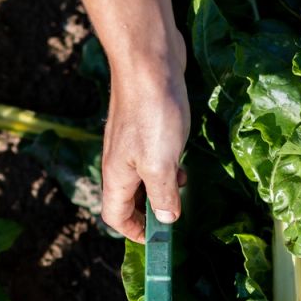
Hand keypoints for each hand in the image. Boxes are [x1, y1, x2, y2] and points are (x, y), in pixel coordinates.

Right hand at [100, 30, 189, 241]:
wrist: (149, 60)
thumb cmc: (153, 114)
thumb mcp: (161, 164)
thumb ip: (163, 194)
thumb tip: (166, 219)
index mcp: (117, 175)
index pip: (115, 216)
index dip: (135, 231)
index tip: (158, 240)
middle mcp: (120, 160)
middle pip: (128, 198)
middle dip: (151, 210)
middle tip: (177, 212)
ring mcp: (131, 140)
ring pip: (142, 175)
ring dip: (162, 185)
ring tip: (184, 182)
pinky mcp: (145, 123)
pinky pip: (152, 154)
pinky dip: (166, 163)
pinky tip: (182, 155)